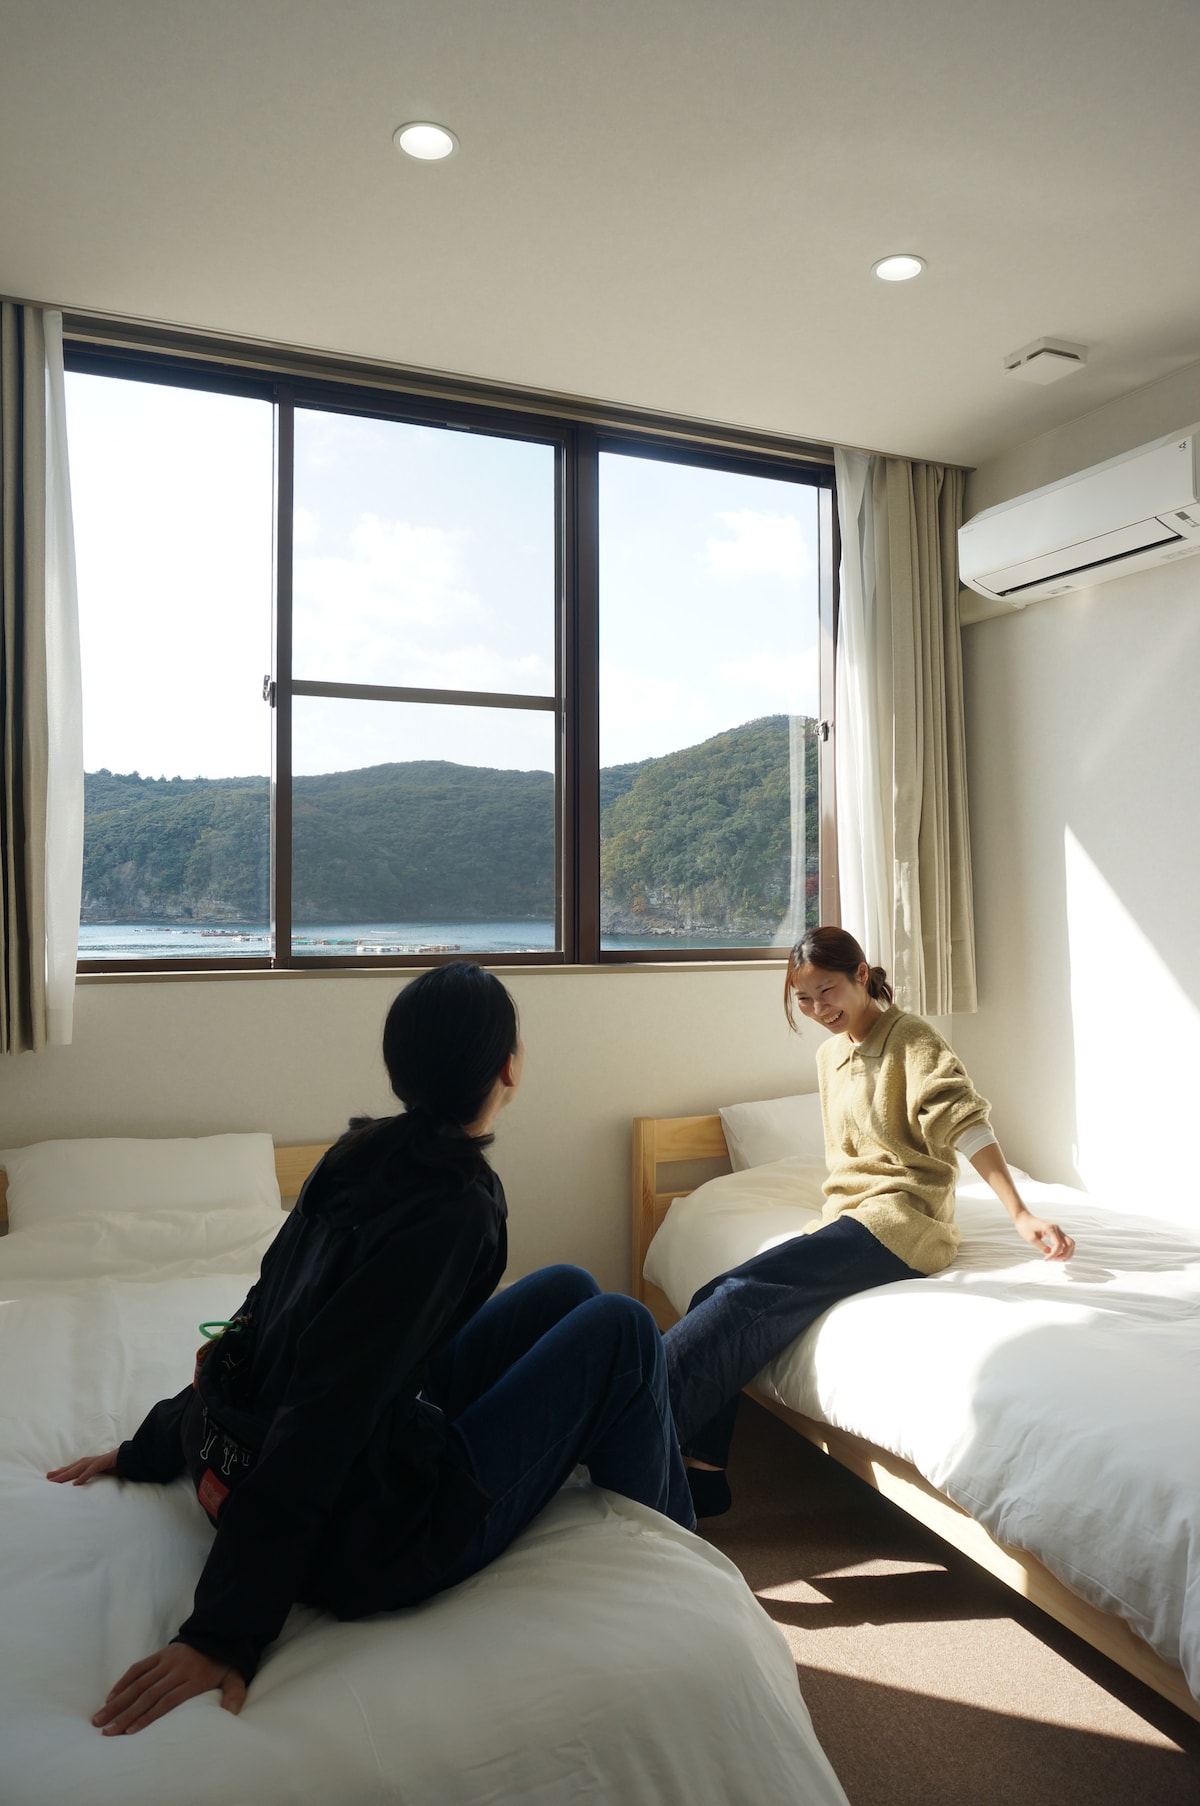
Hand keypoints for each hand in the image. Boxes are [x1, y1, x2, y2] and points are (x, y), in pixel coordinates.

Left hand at [47, 1449, 119, 1484]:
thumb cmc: (114, 1465)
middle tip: (47, 1478)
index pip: (71, 1469)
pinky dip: (84, 1476)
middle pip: (71, 1468)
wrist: (129, 1457)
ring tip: (56, 1481)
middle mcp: (89, 1461)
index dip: (61, 1473)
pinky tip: (76, 1483)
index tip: (49, 1477)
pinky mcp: (104, 1463)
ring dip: (66, 1474)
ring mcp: (96, 1461)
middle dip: (59, 1473)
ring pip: (78, 1468)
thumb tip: (81, 1483)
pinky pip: (92, 1470)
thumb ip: (91, 1476)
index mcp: (88, 1464)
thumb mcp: (101, 1473)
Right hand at [93, 1642, 245, 1734]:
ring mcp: (167, 1660)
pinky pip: (138, 1667)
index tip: (130, 1732)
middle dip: (126, 1715)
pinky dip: (123, 1682)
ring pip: (139, 1683)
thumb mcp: (235, 1678)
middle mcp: (177, 1670)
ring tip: (100, 1719)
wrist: (219, 1633)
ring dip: (118, 1702)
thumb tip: (231, 1713)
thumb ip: (234, 1694)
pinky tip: (110, 1698)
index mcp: (194, 1680)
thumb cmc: (223, 1664)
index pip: (167, 1701)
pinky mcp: (160, 1653)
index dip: (148, 1717)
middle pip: (148, 1695)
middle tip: (107, 1732)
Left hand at [1014, 1211, 1074, 1260]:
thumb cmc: (1025, 1227)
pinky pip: (1065, 1243)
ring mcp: (1058, 1231)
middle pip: (1069, 1243)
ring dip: (1067, 1253)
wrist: (1023, 1219)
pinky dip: (1064, 1250)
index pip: (1058, 1244)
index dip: (1054, 1254)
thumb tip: (1049, 1254)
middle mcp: (1057, 1229)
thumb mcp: (1031, 1238)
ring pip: (1070, 1243)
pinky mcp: (1057, 1233)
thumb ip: (1041, 1246)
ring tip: (1058, 1259)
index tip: (1046, 1259)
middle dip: (1065, 1254)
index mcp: (1050, 1228)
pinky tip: (1057, 1255)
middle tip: (1055, 1260)